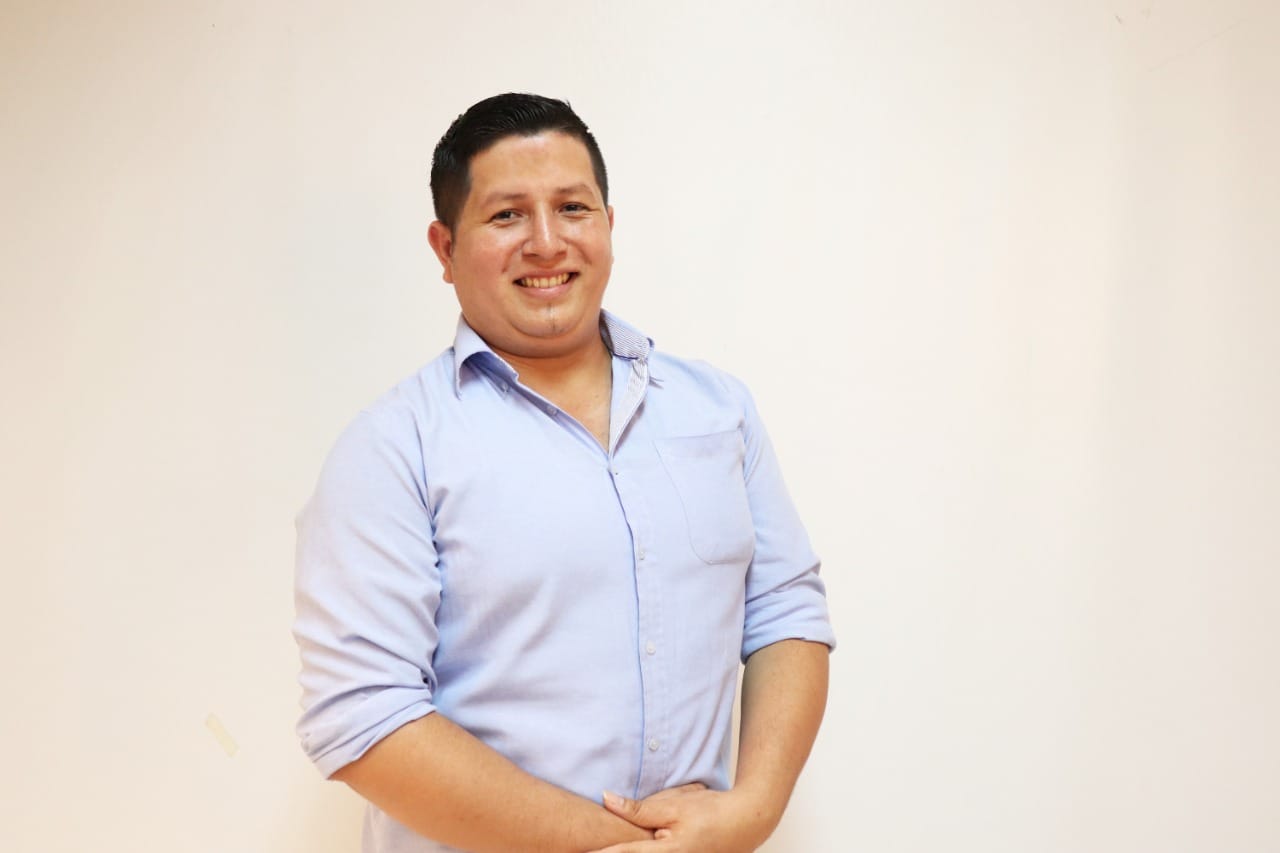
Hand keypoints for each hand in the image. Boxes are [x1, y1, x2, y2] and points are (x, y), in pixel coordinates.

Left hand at [586, 785, 773, 851]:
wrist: (746, 823)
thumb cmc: (711, 811)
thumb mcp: (674, 805)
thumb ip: (638, 808)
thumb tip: (606, 799)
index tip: (579, 851)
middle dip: (612, 851)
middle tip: (580, 849)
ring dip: (627, 849)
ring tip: (601, 846)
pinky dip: (640, 850)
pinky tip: (630, 845)